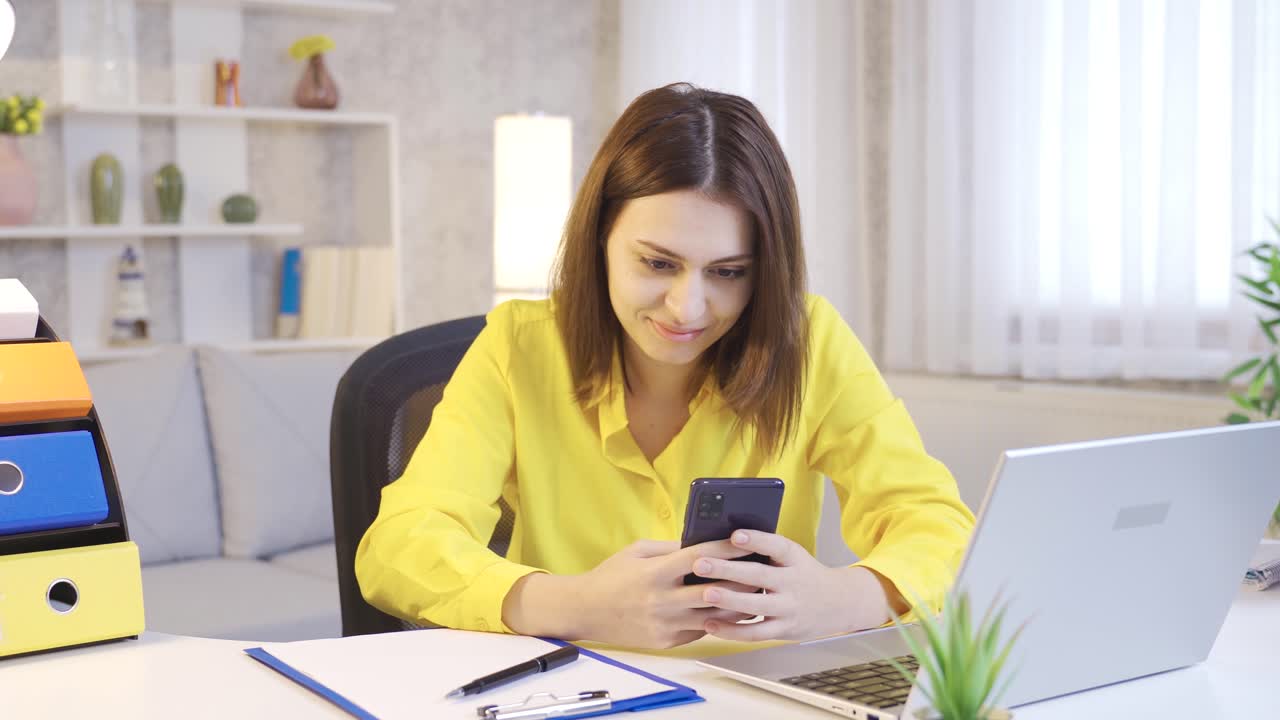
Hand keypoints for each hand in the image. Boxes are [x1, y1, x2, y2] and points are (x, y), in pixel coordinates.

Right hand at [505, 539, 758, 648]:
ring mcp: (665, 624)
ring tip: (754, 591)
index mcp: (655, 573)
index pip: (699, 558)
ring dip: (735, 603)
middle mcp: (662, 600)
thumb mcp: (637, 551)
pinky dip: (716, 619)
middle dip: (739, 579)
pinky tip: (730, 609)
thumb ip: (670, 548)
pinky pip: (700, 630)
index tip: (745, 540)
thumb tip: (701, 541)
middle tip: (760, 569)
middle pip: (712, 590)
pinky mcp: (667, 641)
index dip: (725, 548)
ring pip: (712, 615)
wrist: (586, 611)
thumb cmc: (611, 576)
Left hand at [691, 530, 895, 641]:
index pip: (777, 546)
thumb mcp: (794, 557)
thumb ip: (767, 550)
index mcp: (795, 559)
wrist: (840, 603)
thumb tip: (724, 539)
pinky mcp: (785, 630)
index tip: (735, 535)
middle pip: (759, 576)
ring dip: (729, 601)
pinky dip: (732, 631)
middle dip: (727, 570)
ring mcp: (789, 608)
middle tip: (700, 564)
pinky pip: (756, 633)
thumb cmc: (805, 575)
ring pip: (757, 606)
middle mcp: (793, 583)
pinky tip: (710, 624)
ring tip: (704, 595)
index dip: (757, 540)